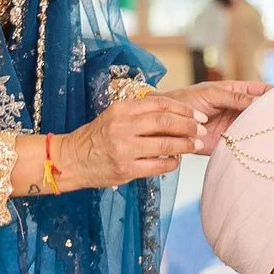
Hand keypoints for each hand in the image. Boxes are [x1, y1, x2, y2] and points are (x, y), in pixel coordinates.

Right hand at [53, 94, 203, 189]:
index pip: (160, 104)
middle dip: (189, 126)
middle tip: (202, 130)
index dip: (183, 109)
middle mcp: (123, 126)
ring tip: (195, 145)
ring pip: (165, 144)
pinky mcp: (126, 169)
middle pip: (166, 122)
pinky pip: (158, 166)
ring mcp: (124, 149)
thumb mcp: (115, 116)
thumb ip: (139, 113)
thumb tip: (174, 114)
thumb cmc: (97, 137)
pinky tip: (176, 160)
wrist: (71, 160)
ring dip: (185, 145)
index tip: (197, 114)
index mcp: (121, 109)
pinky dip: (172, 162)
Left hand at [166, 79, 265, 153]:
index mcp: (236, 93)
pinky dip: (252, 146)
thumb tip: (259, 102)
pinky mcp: (228, 143)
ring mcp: (234, 127)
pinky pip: (244, 144)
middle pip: (261, 112)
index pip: (261, 91)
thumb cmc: (187, 100)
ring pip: (255, 129)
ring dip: (264, 132)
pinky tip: (262, 147)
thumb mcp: (212, 93)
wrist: (167, 122)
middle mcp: (238, 110)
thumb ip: (235, 97)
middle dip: (273, 115)